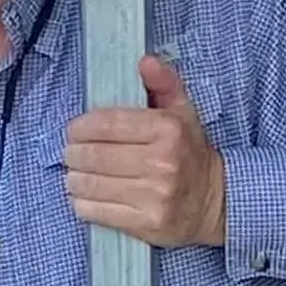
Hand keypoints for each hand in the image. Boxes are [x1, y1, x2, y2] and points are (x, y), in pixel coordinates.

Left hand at [62, 55, 226, 248]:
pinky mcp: (145, 224)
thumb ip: (164, 84)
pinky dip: (81, 203)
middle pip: (95, 155)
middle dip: (73, 153)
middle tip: (70, 153)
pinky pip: (97, 212)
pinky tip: (83, 196)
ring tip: (74, 174)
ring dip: (74, 178)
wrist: (215, 203)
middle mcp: (161, 163)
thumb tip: (144, 61)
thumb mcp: (184, 113)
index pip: (108, 123)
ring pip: (91, 184)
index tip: (73, 130)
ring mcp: (153, 196)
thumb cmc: (190, 154)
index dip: (81, 126)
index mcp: (167, 130)